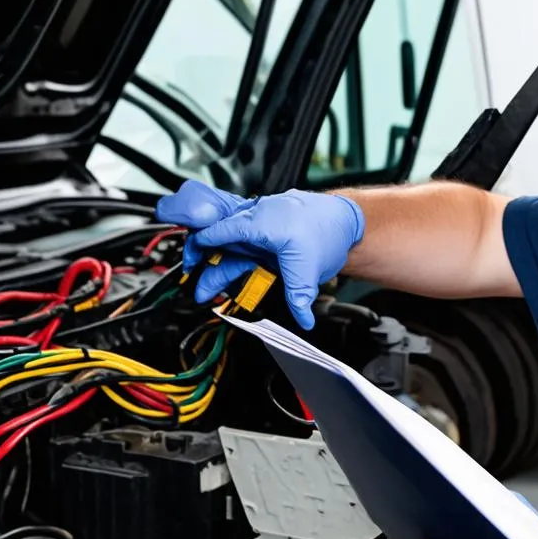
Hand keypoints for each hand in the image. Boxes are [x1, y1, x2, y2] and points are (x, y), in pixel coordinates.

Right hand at [155, 181, 364, 328]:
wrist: (346, 218)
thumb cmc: (328, 230)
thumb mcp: (309, 267)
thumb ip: (299, 297)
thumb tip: (302, 320)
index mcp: (260, 222)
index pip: (219, 231)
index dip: (201, 246)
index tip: (191, 263)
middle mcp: (255, 220)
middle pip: (219, 239)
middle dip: (202, 260)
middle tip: (196, 283)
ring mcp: (260, 226)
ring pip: (229, 245)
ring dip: (217, 264)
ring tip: (206, 290)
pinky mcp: (266, 233)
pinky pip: (242, 244)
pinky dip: (232, 258)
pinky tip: (226, 275)